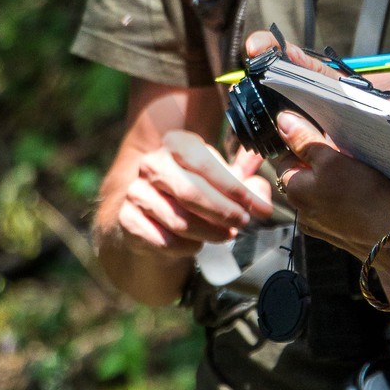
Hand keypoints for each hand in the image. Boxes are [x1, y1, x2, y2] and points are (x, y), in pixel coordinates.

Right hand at [116, 131, 272, 262]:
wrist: (157, 214)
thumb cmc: (198, 191)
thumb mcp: (224, 181)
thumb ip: (247, 183)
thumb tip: (262, 193)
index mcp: (176, 142)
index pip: (205, 164)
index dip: (235, 189)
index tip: (259, 208)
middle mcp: (152, 163)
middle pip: (190, 192)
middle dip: (223, 211)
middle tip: (243, 223)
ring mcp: (135, 191)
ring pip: (179, 220)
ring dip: (209, 232)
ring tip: (225, 235)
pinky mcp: (127, 219)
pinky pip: (164, 240)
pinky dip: (187, 247)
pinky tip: (197, 244)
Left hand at [272, 111, 389, 260]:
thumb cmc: (364, 198)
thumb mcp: (333, 160)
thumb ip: (305, 141)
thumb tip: (282, 121)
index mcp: (294, 191)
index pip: (286, 158)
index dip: (303, 144)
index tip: (323, 137)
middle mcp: (302, 211)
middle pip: (304, 175)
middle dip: (320, 161)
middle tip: (344, 153)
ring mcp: (321, 225)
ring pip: (321, 191)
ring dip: (334, 178)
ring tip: (357, 171)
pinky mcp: (340, 233)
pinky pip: (336, 207)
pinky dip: (345, 197)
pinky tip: (362, 192)